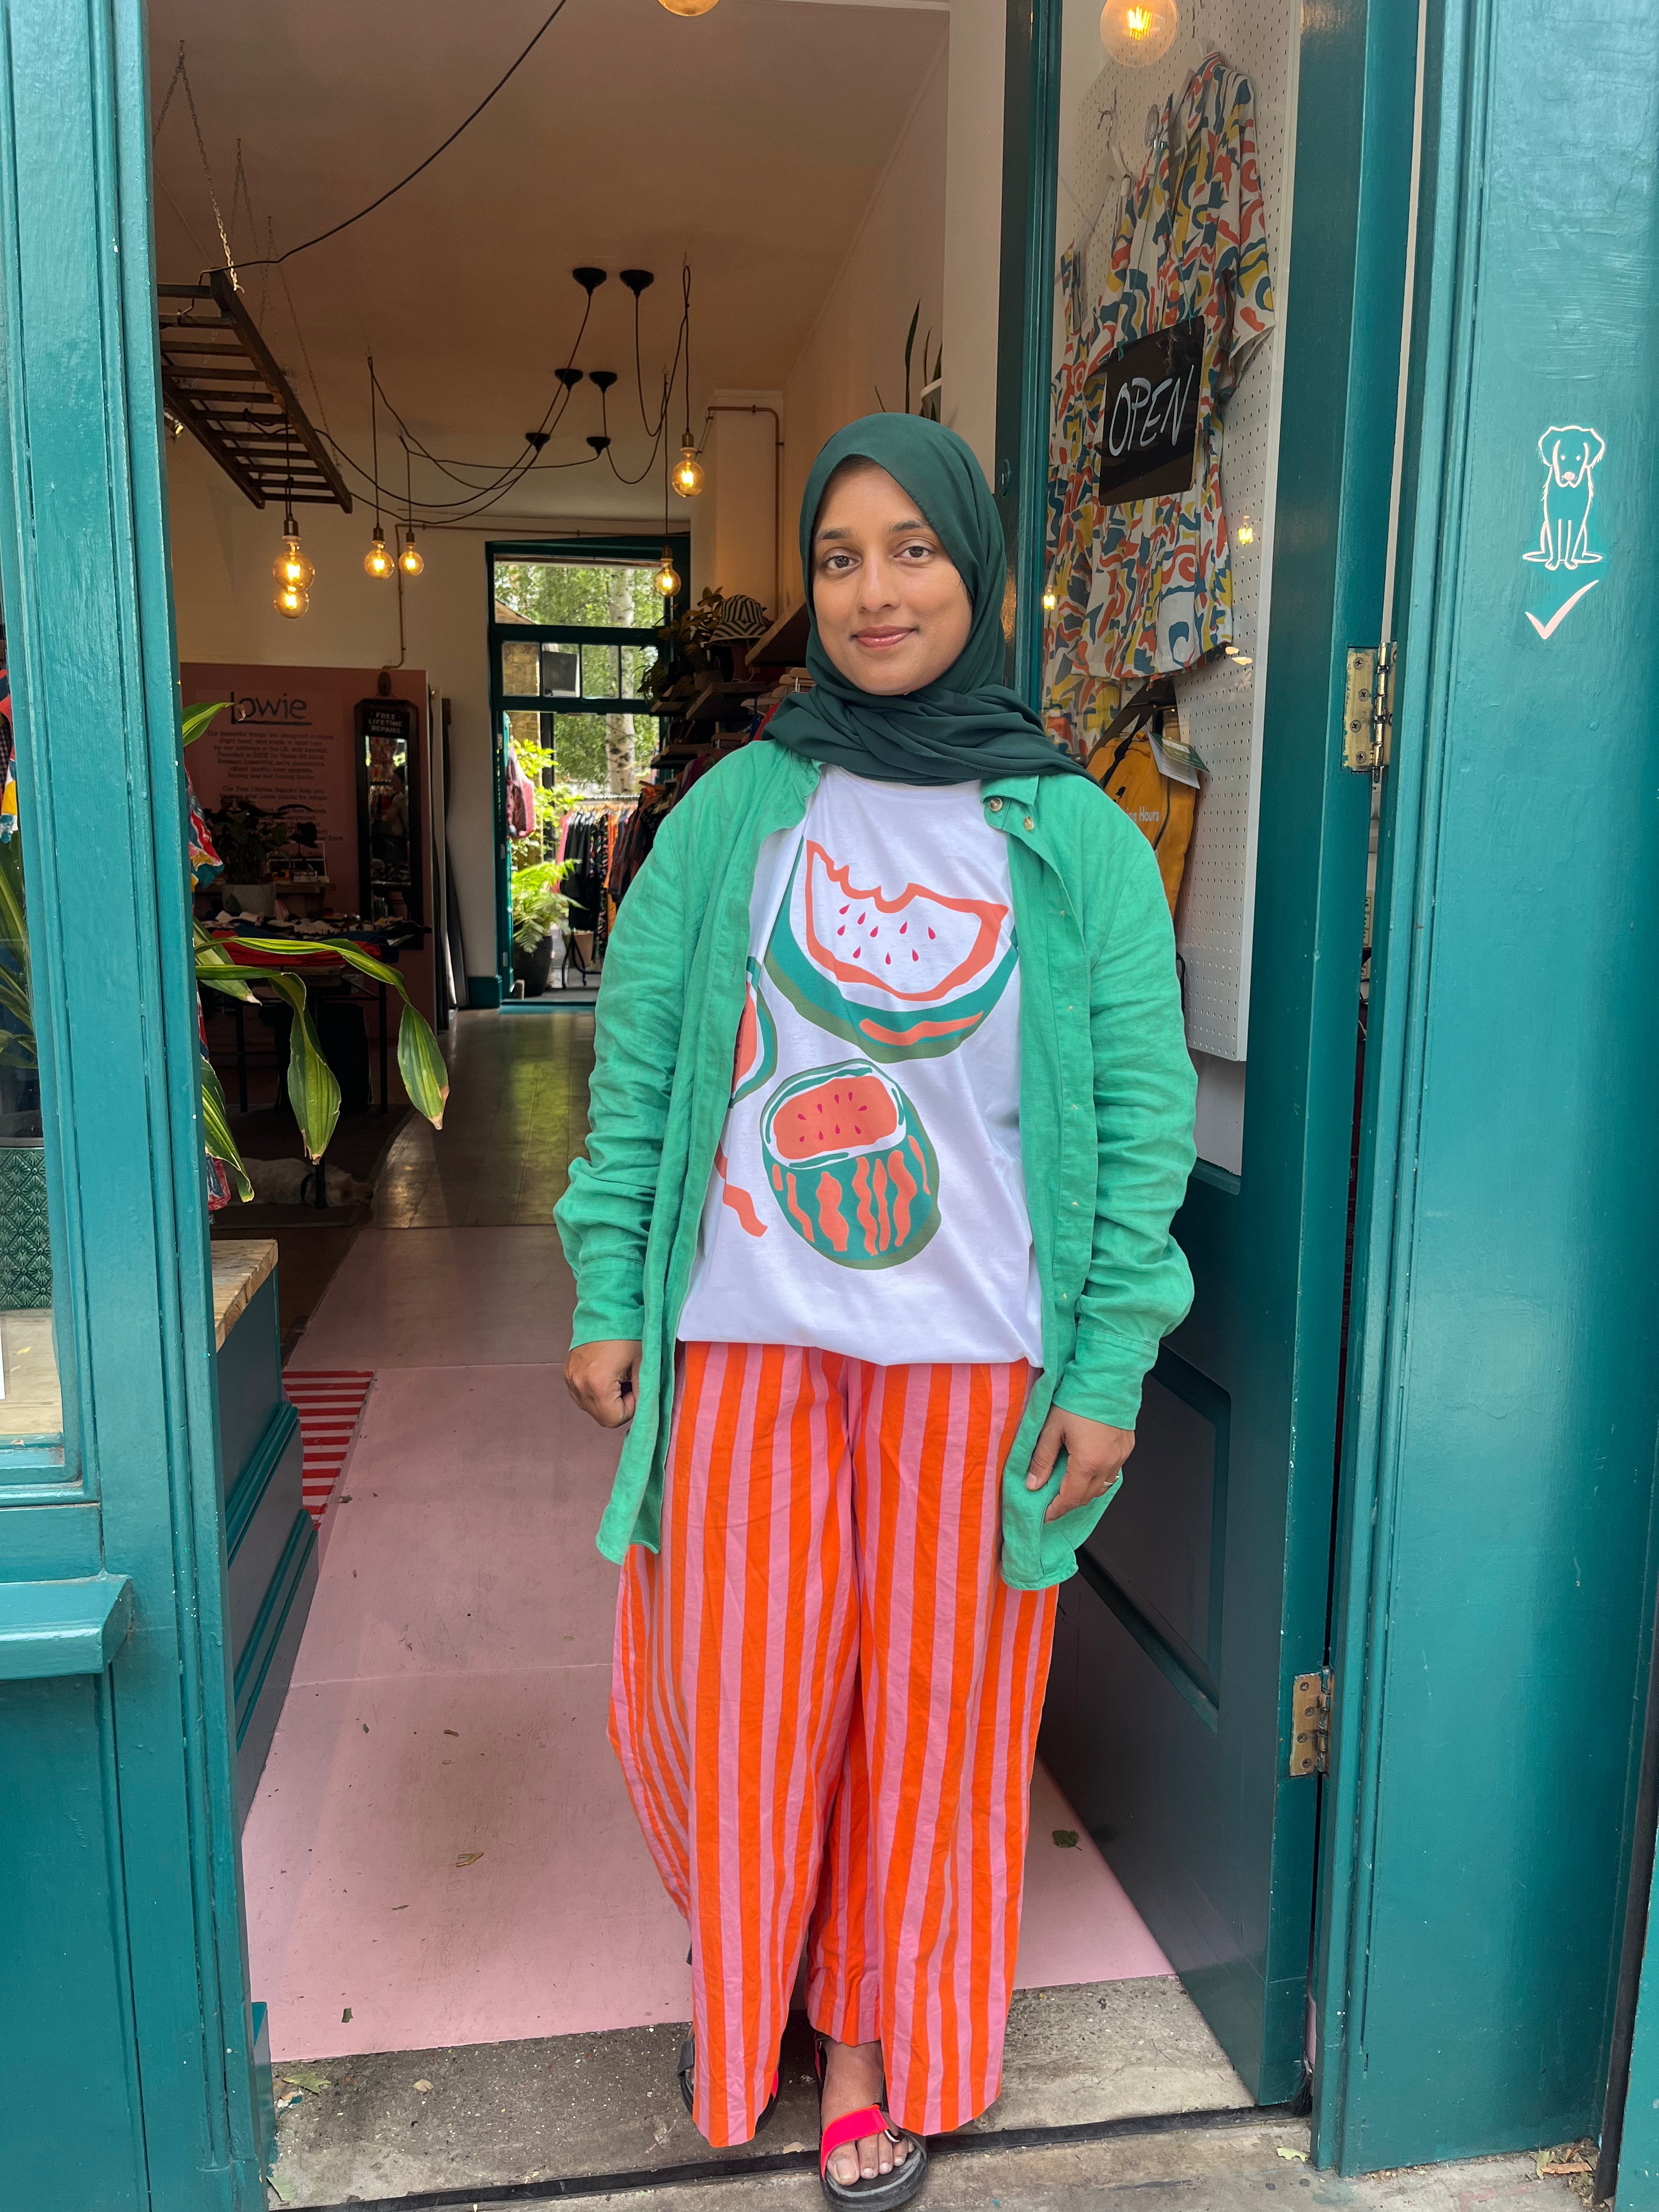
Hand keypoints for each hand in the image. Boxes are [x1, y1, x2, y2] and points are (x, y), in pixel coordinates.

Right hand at [564, 1339, 641, 1427]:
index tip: (634, 1387)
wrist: (606, 1310)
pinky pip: (581, 1396)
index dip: (629, 1408)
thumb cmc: (627, 1334)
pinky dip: (594, 1392)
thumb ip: (643, 1392)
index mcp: (598, 1383)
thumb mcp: (642, 1363)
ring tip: (615, 1377)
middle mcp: (579, 1384)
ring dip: (605, 1400)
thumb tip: (643, 1410)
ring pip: (591, 1408)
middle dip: (617, 1406)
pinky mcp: (567, 1374)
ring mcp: (570, 1379)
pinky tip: (604, 1374)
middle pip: (601, 1417)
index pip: (614, 1420)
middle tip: (627, 1382)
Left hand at [1025, 1406, 1133, 1522]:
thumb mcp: (1051, 1429)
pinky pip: (1113, 1472)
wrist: (1107, 1378)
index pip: (1070, 1499)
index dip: (1056, 1510)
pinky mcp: (1127, 1447)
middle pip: (1087, 1497)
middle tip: (1052, 1501)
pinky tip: (1087, 1469)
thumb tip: (1032, 1485)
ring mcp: (1120, 1457)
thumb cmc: (1077, 1399)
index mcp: (1087, 1464)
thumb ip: (1041, 1460)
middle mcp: (1108, 1465)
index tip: (1044, 1515)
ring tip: (1068, 1486)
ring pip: (1102, 1487)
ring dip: (1085, 1491)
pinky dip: (1099, 1477)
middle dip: (1069, 1503)